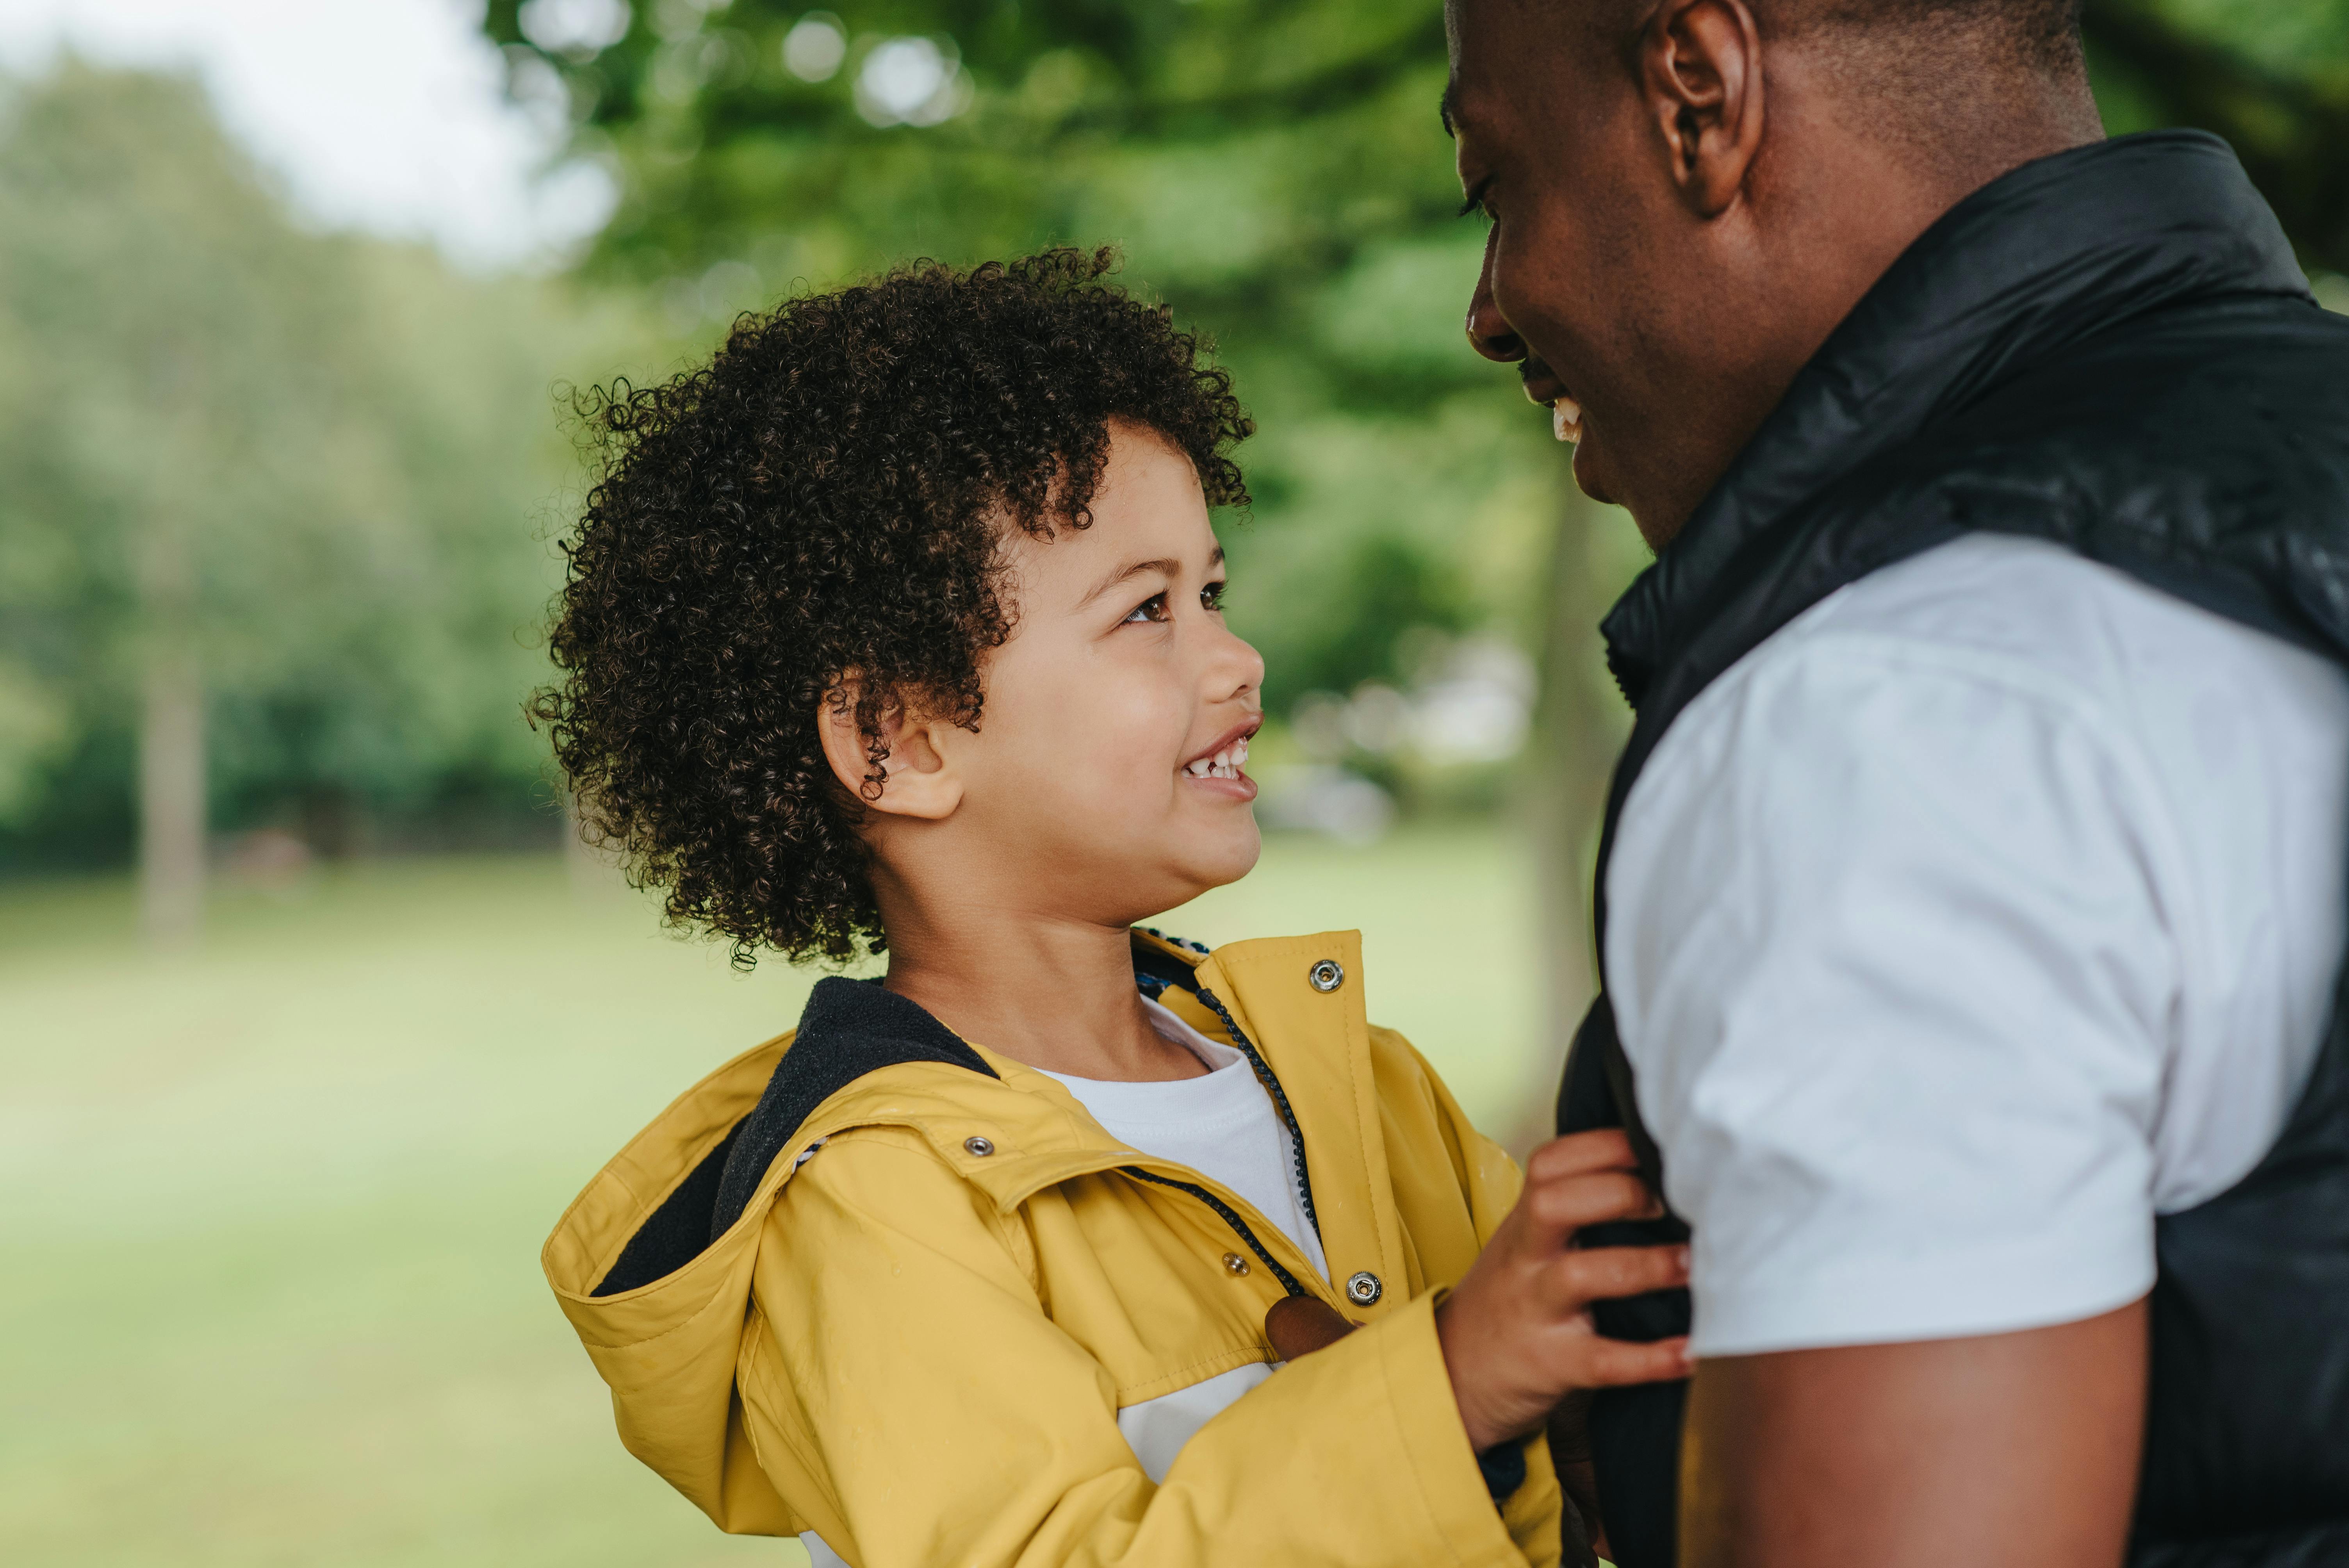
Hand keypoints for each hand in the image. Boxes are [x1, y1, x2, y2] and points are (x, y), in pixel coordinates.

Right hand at [1436, 1129, 1692, 1450]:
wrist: (1456, 1372)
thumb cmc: (1510, 1297)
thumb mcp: (1526, 1244)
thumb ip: (1573, 1211)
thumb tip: (1659, 1178)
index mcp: (1524, 1223)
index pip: (1551, 1163)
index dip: (1606, 1146)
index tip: (1655, 1147)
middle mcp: (1525, 1258)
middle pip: (1554, 1203)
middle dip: (1620, 1192)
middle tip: (1673, 1204)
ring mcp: (1535, 1310)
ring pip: (1580, 1275)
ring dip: (1646, 1266)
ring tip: (1695, 1267)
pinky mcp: (1552, 1365)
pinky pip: (1603, 1361)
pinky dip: (1651, 1359)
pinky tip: (1693, 1353)